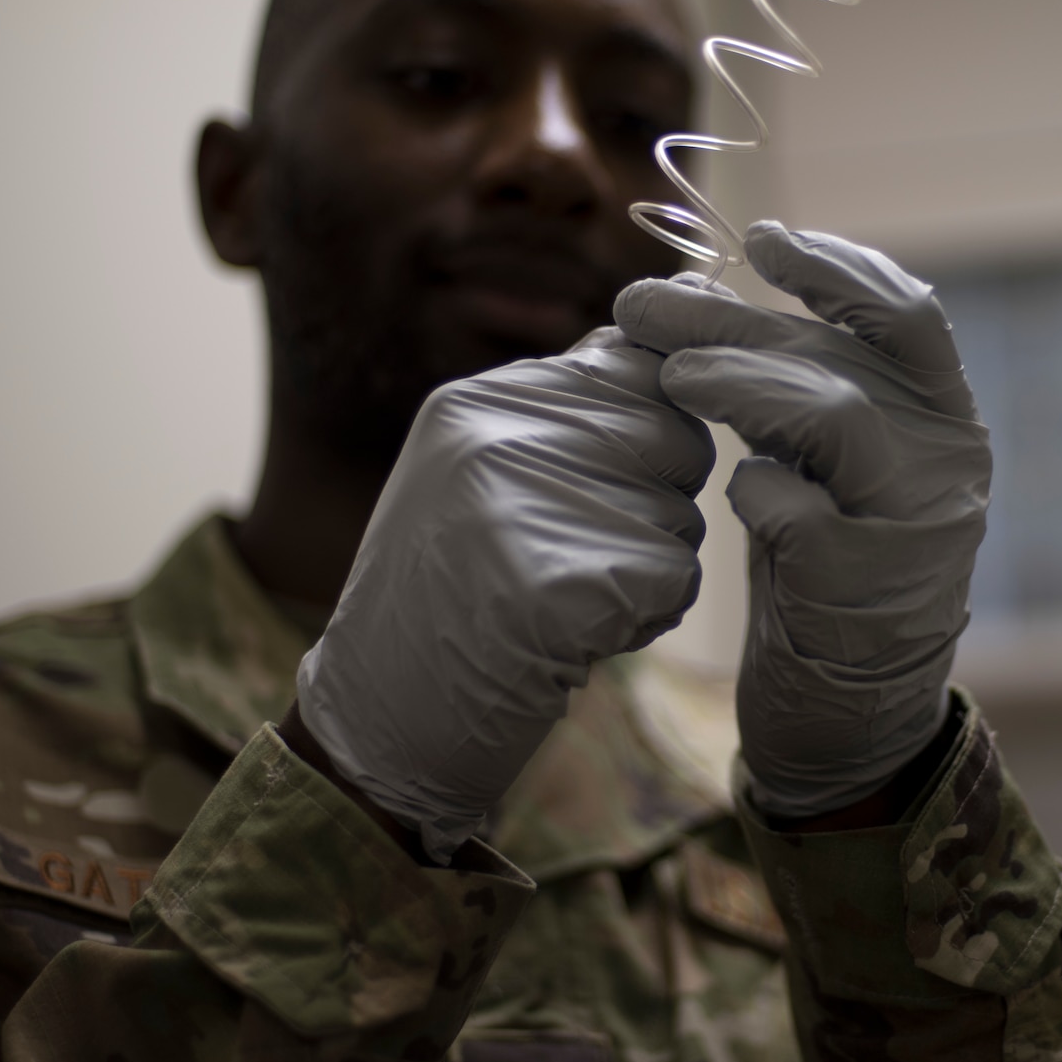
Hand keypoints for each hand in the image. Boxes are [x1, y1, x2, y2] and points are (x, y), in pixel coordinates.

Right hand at [295, 328, 714, 861]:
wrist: (381, 720)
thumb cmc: (441, 599)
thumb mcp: (473, 475)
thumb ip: (560, 411)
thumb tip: (655, 342)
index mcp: (475, 403)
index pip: (631, 363)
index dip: (655, 426)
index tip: (628, 475)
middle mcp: (502, 437)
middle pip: (672, 436)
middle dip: (658, 501)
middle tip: (583, 554)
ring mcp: (535, 507)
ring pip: (679, 514)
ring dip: (649, 568)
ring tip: (566, 601)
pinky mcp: (574, 582)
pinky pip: (676, 577)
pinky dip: (647, 618)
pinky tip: (579, 638)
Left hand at [615, 223, 989, 818]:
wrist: (853, 707)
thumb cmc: (826, 565)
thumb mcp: (824, 463)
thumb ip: (794, 386)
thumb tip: (696, 292)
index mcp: (943, 416)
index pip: (906, 315)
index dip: (835, 267)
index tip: (758, 239)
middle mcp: (946, 461)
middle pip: (841, 358)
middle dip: (732, 322)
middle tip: (642, 306)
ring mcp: (915, 527)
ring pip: (835, 418)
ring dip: (741, 385)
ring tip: (670, 378)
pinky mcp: (867, 591)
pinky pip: (801, 518)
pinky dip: (755, 494)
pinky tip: (732, 497)